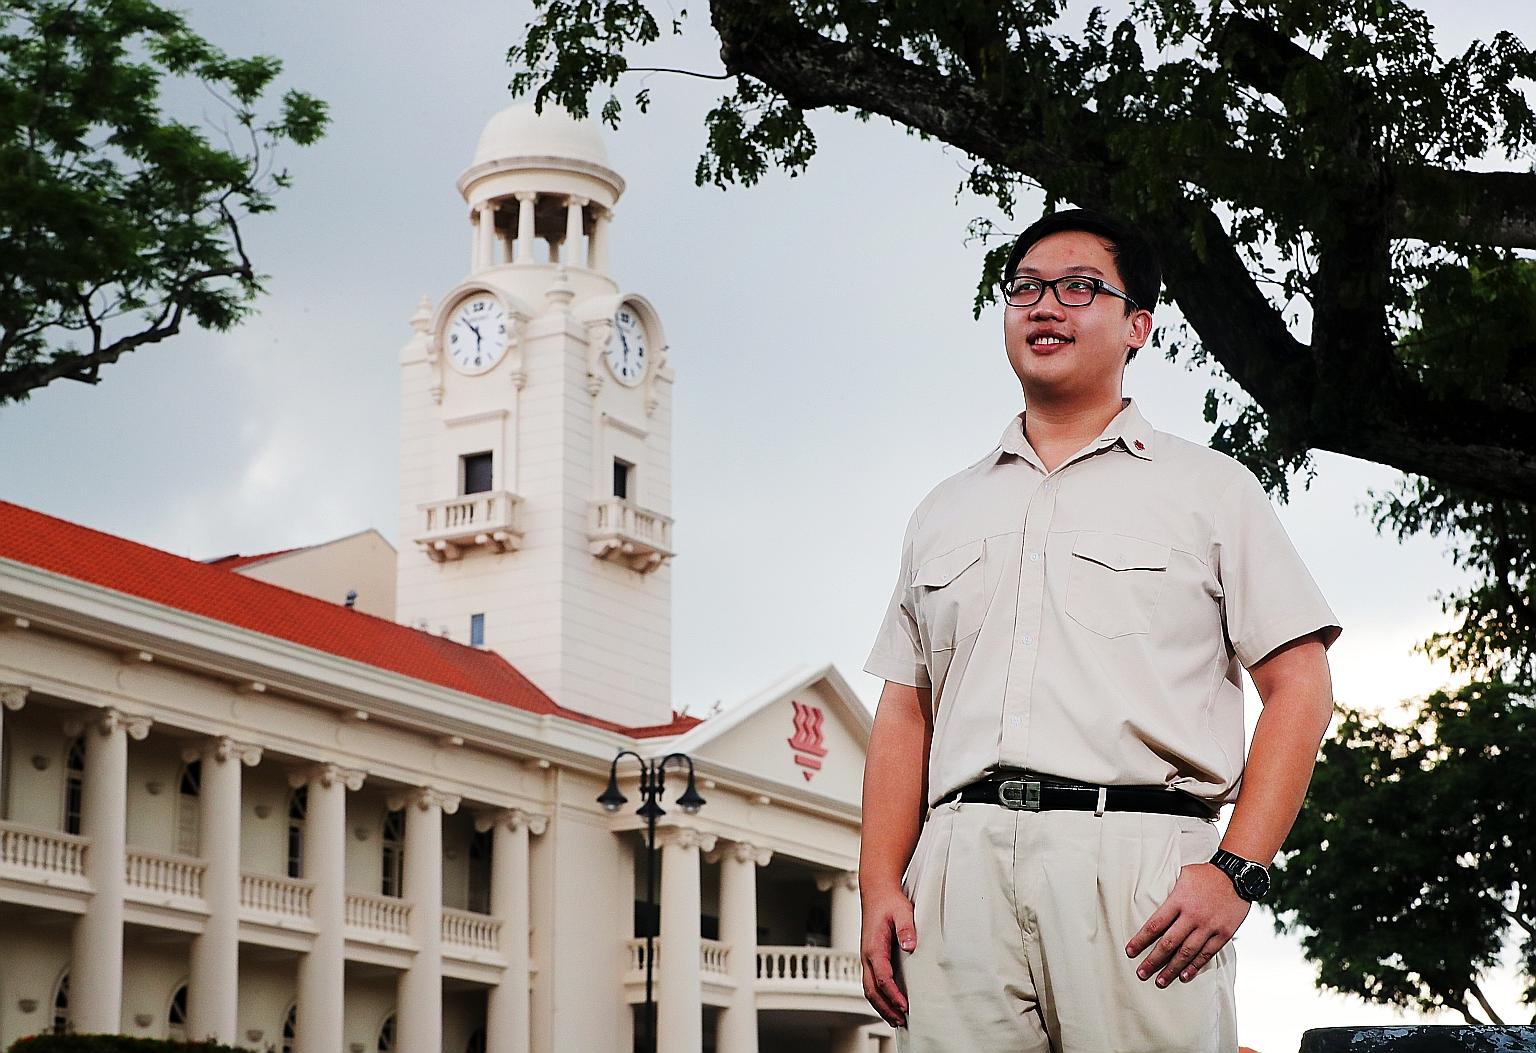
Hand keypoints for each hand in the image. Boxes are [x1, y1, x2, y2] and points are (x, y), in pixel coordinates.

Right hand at [861, 883, 915, 1027]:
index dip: (893, 995)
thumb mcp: (902, 911)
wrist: (877, 892)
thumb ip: (906, 928)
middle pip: (872, 990)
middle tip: (900, 1021)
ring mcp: (867, 958)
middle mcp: (867, 956)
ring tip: (896, 1019)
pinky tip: (889, 1003)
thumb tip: (910, 946)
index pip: (882, 978)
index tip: (905, 1006)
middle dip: (885, 1008)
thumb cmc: (889, 902)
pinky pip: (871, 982)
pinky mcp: (870, 958)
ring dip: (881, 1006)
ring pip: (869, 989)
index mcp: (874, 947)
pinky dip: (879, 997)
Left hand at [1125, 862, 1250, 986]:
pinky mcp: (1223, 934)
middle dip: (1153, 960)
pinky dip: (1195, 966)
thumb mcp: (1181, 876)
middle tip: (1141, 973)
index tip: (1130, 951)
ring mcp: (1209, 926)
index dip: (1141, 940)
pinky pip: (1207, 954)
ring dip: (1172, 969)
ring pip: (1187, 952)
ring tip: (1160, 981)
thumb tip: (1149, 901)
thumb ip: (1169, 894)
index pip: (1155, 925)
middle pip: (1168, 943)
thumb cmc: (1205, 875)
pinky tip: (1184, 976)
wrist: (1237, 875)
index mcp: (1178, 900)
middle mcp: (1192, 916)